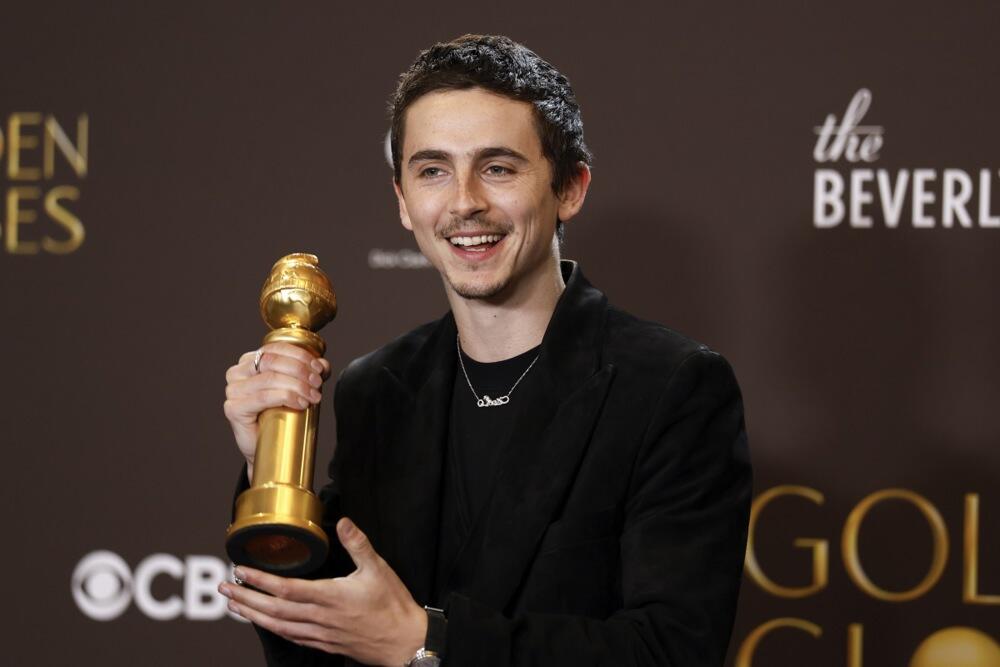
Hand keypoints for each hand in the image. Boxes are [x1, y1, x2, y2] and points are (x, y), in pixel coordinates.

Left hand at [220, 518, 426, 665]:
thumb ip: (358, 544)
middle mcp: (321, 618)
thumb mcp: (379, 569)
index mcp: (331, 597)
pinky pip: (292, 638)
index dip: (261, 581)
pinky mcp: (326, 644)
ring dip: (253, 615)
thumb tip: (344, 522)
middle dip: (246, 598)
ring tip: (234, 605)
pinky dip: (273, 630)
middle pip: (273, 610)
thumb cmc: (393, 607)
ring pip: (278, 627)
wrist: (405, 642)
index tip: (241, 571)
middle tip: (225, 588)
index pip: (286, 589)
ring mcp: (321, 634)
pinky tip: (265, 624)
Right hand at [223, 342, 330, 474]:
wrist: (268, 448)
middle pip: (273, 361)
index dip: (301, 355)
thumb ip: (309, 373)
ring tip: (313, 396)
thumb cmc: (280, 415)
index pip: (276, 348)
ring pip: (270, 378)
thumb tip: (322, 364)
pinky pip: (263, 397)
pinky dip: (286, 397)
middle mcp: (237, 372)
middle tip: (317, 383)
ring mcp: (233, 390)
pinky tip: (300, 403)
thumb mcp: (298, 388)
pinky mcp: (233, 408)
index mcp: (250, 361)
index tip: (319, 368)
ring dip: (298, 385)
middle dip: (301, 370)